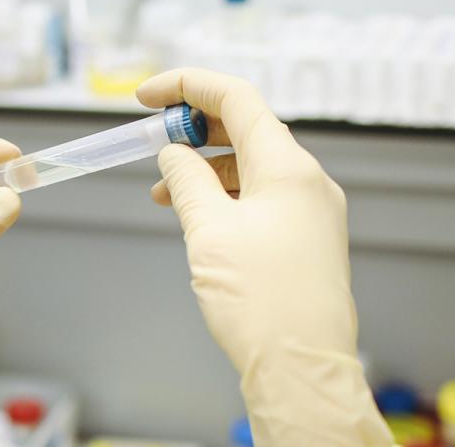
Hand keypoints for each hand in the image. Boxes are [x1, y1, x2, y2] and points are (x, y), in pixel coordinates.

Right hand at [138, 68, 391, 445]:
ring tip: (162, 190)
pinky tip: (194, 214)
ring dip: (204, 166)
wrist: (301, 368)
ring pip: (250, 165)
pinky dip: (223, 194)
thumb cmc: (261, 302)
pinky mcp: (304, 238)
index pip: (237, 99)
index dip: (187, 86)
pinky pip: (260, 196)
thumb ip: (186, 181)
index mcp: (288, 168)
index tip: (145, 97)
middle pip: (246, 128)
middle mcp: (306, 181)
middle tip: (150, 140)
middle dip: (193, 128)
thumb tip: (172, 155)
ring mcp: (309, 210)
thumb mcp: (208, 231)